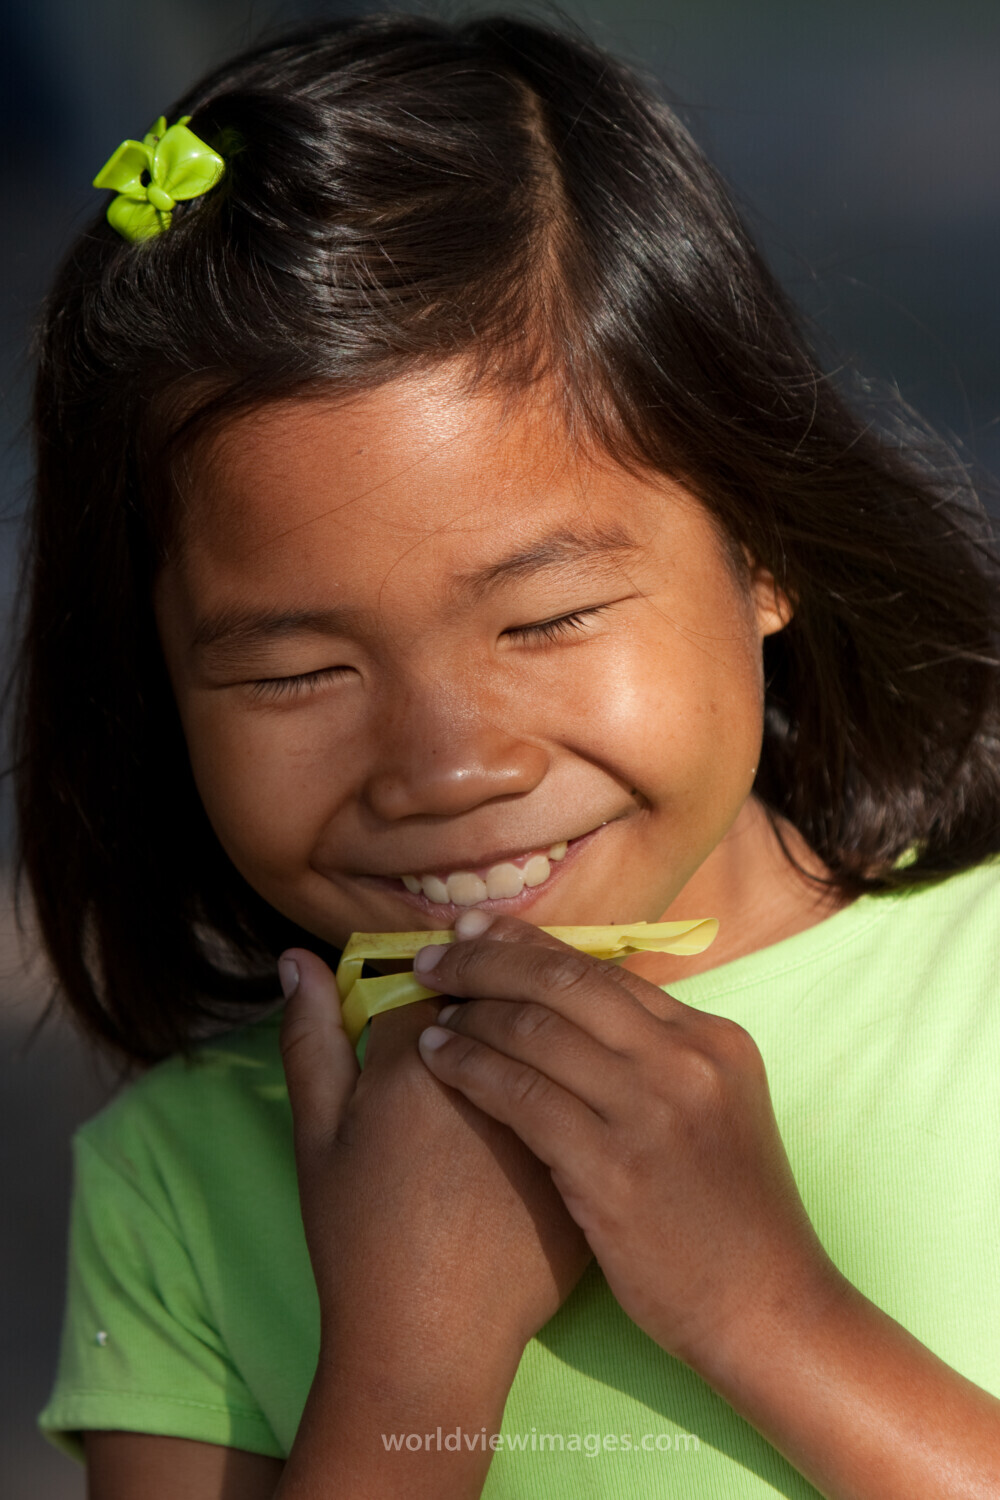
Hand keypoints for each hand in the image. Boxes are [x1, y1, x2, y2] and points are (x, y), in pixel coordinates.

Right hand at [277, 947, 591, 1409]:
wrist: (431, 1341)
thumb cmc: (359, 1239)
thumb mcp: (318, 1137)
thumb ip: (310, 1039)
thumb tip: (296, 959)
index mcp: (424, 1061)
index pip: (442, 974)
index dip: (436, 969)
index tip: (435, 979)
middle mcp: (500, 1076)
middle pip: (511, 989)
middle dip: (496, 979)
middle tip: (478, 1000)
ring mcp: (558, 1114)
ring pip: (563, 1028)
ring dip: (547, 1015)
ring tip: (523, 1034)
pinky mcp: (598, 1153)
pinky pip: (599, 1083)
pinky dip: (585, 1067)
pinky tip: (566, 1080)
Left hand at [413, 913, 841, 1376]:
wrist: (767, 1308)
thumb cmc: (729, 1218)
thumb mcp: (715, 1111)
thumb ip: (658, 1057)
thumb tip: (577, 1010)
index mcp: (712, 1038)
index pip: (604, 972)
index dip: (530, 944)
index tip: (479, 931)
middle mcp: (686, 1060)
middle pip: (565, 984)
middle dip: (488, 959)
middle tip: (432, 953)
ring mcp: (651, 1111)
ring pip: (536, 1032)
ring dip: (469, 1012)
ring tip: (429, 1006)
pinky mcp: (613, 1167)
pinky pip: (521, 1096)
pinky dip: (469, 1067)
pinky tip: (435, 1058)